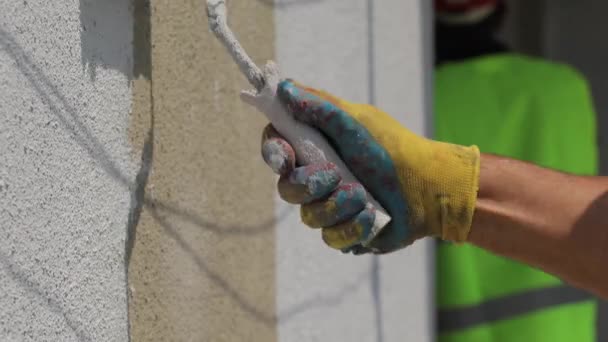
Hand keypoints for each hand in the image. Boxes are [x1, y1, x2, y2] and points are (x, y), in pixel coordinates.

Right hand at [262, 80, 479, 253]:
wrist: (429, 188)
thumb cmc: (393, 149)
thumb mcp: (357, 122)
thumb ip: (319, 106)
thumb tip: (283, 88)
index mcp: (317, 148)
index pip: (277, 151)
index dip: (274, 153)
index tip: (284, 155)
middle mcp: (318, 179)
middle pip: (287, 189)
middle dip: (308, 184)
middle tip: (335, 176)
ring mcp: (330, 208)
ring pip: (309, 217)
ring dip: (337, 206)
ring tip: (364, 196)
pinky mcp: (345, 233)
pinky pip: (331, 238)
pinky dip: (352, 227)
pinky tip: (371, 216)